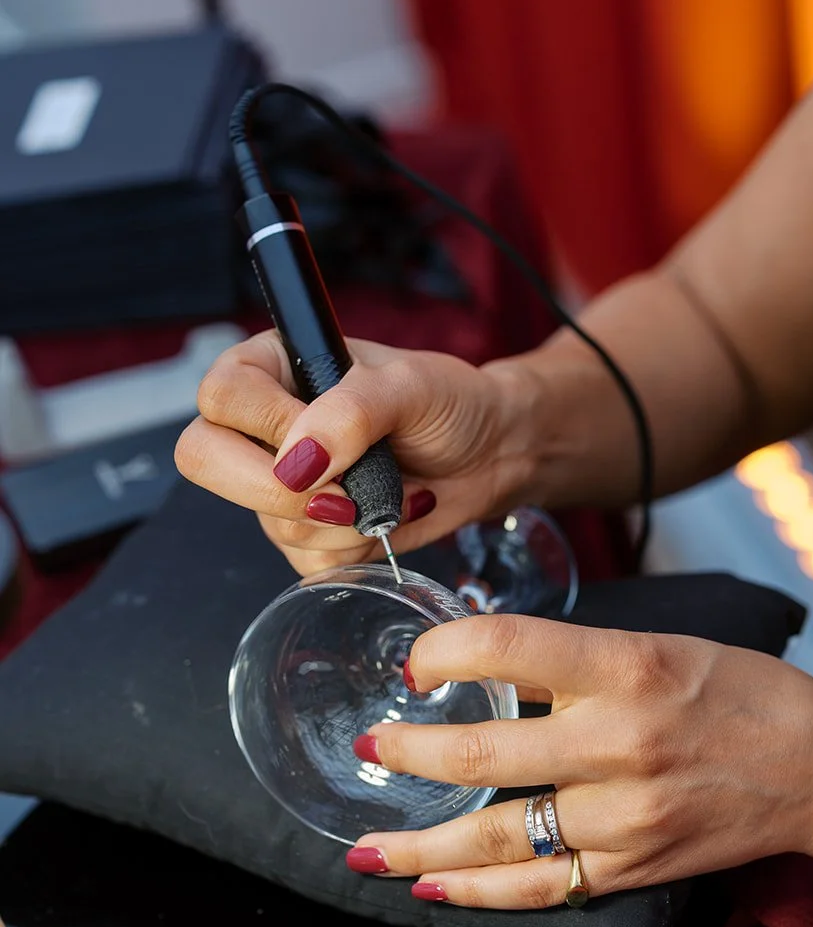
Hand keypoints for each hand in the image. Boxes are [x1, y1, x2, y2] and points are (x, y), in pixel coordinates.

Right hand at [174, 330, 533, 574]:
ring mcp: (281, 481)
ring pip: (266, 520)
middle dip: (279, 490)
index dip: (266, 425)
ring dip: (340, 519)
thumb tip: (296, 461)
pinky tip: (387, 516)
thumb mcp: (410, 387)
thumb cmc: (451, 403)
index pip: (221, 396)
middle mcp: (265, 424)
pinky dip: (353, 548)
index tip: (323, 438)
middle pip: (206, 460)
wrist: (492, 453)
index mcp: (274, 366)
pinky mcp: (306, 532)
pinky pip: (302, 560)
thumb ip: (351, 412)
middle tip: (344, 491)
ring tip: (390, 490)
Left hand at [345, 616, 812, 907]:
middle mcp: (621, 741)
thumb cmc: (737, 692)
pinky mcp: (632, 869)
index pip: (507, 646)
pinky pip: (538, 886)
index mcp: (628, 666)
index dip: (442, 652)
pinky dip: (476, 891)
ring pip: (496, 836)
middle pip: (484, 754)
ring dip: (418, 843)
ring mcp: (626, 816)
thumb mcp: (657, 645)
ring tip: (364, 847)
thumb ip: (571, 657)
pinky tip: (430, 885)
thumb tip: (477, 659)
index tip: (414, 664)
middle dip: (407, 753)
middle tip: (368, 746)